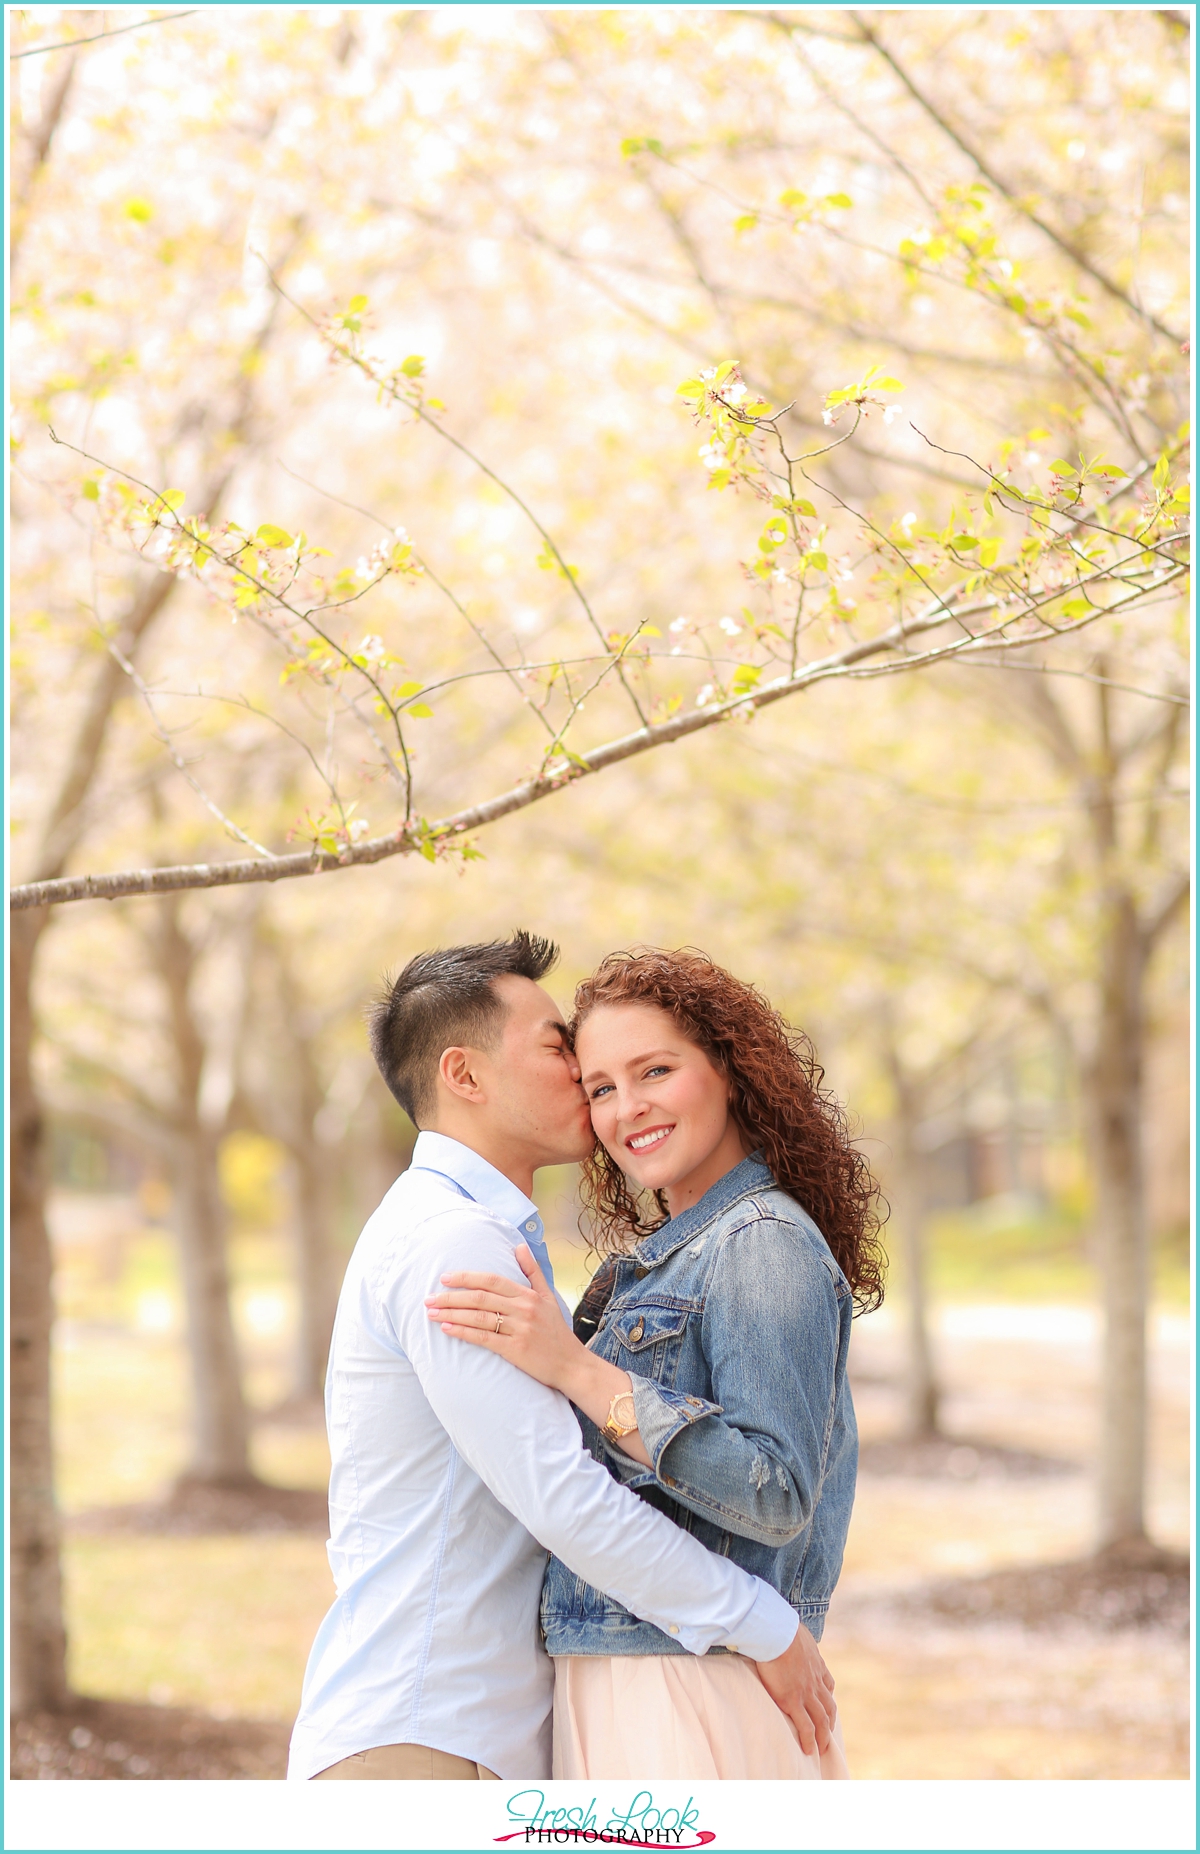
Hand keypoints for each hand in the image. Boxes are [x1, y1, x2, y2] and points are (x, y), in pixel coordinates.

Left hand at [425, 1243, 584, 1392]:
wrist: (571, 1364)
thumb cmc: (556, 1331)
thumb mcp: (549, 1297)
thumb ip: (532, 1271)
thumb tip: (519, 1246)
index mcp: (529, 1295)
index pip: (492, 1280)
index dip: (466, 1277)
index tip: (445, 1278)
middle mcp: (523, 1309)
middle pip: (480, 1298)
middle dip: (451, 1297)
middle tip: (429, 1298)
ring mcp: (519, 1329)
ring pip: (478, 1317)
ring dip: (452, 1314)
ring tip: (431, 1313)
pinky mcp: (515, 1350)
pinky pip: (484, 1338)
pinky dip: (463, 1332)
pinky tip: (447, 1329)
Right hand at [752, 1621, 836, 1757]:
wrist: (775, 1633)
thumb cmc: (781, 1627)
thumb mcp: (797, 1632)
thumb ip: (797, 1638)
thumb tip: (790, 1631)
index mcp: (816, 1664)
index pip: (827, 1684)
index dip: (827, 1697)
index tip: (825, 1705)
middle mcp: (815, 1681)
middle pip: (829, 1706)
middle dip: (829, 1722)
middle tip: (827, 1733)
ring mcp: (806, 1693)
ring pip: (821, 1720)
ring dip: (823, 1736)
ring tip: (821, 1748)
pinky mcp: (793, 1701)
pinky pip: (805, 1726)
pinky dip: (809, 1740)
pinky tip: (808, 1750)